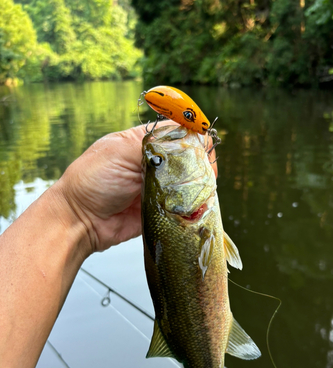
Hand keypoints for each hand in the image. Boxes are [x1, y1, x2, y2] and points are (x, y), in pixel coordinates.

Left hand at [54, 123, 217, 253]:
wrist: (81, 221)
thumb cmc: (93, 181)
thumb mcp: (120, 152)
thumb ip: (153, 143)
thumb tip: (188, 138)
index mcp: (144, 143)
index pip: (180, 133)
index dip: (194, 138)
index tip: (202, 149)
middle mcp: (155, 163)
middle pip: (190, 158)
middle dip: (200, 164)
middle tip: (203, 175)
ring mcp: (160, 188)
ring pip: (191, 183)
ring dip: (198, 187)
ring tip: (198, 192)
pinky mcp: (162, 210)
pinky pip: (184, 207)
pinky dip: (192, 207)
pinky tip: (194, 207)